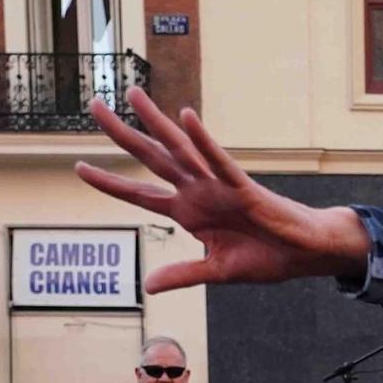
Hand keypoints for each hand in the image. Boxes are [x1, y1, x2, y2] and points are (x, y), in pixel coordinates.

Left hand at [78, 87, 368, 292]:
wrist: (302, 254)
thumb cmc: (265, 256)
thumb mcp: (216, 271)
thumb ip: (182, 274)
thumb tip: (148, 287)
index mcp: (189, 213)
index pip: (140, 195)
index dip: (110, 183)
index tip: (80, 167)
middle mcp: (197, 192)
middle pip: (151, 159)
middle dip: (122, 133)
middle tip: (94, 106)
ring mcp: (218, 186)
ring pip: (181, 149)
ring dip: (157, 123)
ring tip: (133, 96)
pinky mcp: (243, 188)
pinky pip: (219, 162)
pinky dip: (204, 141)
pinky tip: (187, 118)